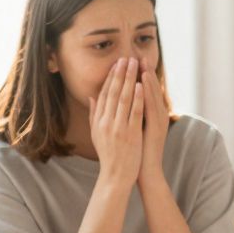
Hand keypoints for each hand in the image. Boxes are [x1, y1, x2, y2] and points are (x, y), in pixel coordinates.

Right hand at [89, 57, 144, 186]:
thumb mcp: (97, 133)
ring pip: (123, 98)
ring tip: (135, 64)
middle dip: (120, 73)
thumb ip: (94, 114)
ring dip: (129, 79)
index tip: (117, 63)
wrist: (116, 175)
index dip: (111, 78)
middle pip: (113, 92)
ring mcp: (118, 127)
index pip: (104, 94)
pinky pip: (133, 112)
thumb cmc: (109, 155)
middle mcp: (106, 121)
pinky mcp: (130, 133)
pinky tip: (140, 85)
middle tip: (127, 57)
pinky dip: (136, 98)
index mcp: (98, 120)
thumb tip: (92, 96)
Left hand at [138, 59, 170, 183]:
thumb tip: (117, 101)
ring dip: (147, 78)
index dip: (137, 75)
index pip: (143, 91)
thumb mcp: (130, 129)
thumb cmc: (135, 151)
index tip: (129, 60)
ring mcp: (158, 120)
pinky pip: (151, 106)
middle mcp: (157, 115)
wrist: (144, 170)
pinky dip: (147, 94)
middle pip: (150, 89)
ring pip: (152, 95)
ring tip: (141, 63)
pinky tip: (142, 83)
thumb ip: (126, 115)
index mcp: (150, 115)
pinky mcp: (156, 126)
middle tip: (137, 54)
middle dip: (143, 71)